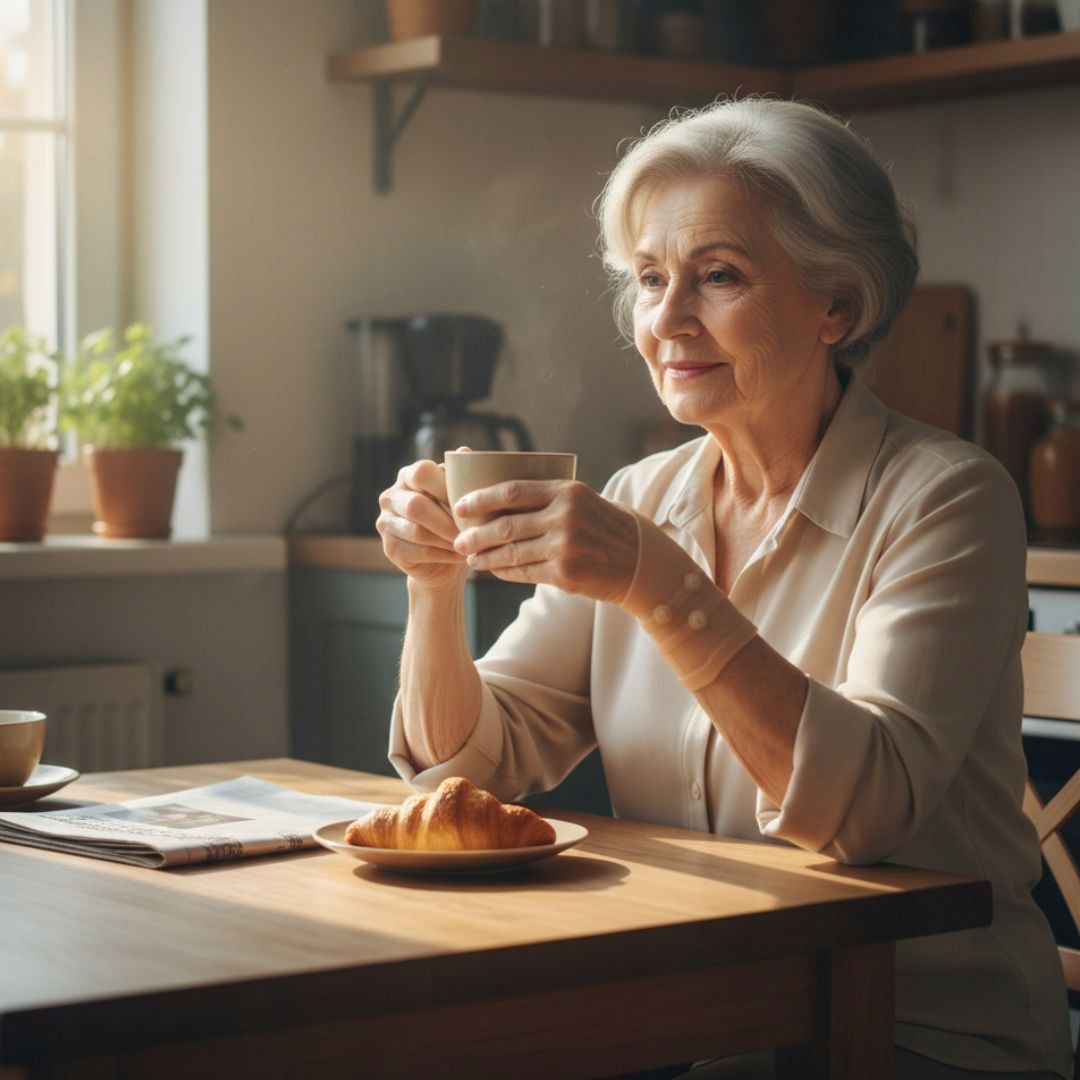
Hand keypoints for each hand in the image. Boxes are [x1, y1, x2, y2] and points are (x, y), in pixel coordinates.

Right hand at [376, 459, 466, 590]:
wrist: (444, 558)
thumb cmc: (454, 519)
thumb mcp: (460, 495)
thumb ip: (460, 475)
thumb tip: (464, 450)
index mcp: (407, 476)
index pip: (421, 472)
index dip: (445, 487)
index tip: (469, 503)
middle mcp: (391, 496)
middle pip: (416, 505)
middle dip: (446, 521)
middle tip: (470, 532)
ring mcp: (386, 523)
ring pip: (418, 532)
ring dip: (446, 540)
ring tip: (468, 544)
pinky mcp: (390, 548)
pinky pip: (418, 551)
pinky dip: (443, 555)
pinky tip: (458, 555)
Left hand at [451, 479, 638, 602]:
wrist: (638, 560)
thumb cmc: (602, 525)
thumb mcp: (580, 499)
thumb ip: (545, 496)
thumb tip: (495, 498)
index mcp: (566, 491)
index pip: (512, 491)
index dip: (481, 499)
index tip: (460, 506)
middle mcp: (564, 517)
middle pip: (506, 525)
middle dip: (476, 534)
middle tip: (458, 540)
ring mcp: (565, 547)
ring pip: (511, 552)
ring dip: (486, 557)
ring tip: (471, 558)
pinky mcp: (565, 575)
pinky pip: (524, 573)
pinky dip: (504, 572)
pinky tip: (494, 570)